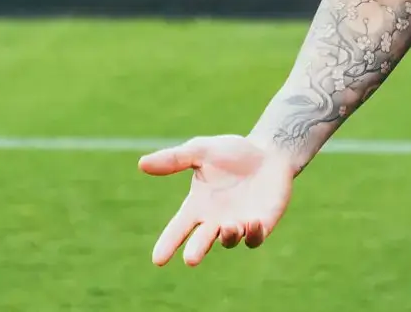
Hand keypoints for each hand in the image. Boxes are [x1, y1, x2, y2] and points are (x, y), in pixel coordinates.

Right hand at [140, 134, 297, 265]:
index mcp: (197, 206)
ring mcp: (238, 225)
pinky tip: (252, 223)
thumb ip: (175, 159)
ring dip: (228, 236)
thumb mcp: (201, 151)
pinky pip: (255, 238)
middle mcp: (215, 220)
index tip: (158, 259)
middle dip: (197, 250)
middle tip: (191, 259)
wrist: (269, 152)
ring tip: (228, 226)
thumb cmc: (232, 152)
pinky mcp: (261, 225)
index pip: (178, 229)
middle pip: (202, 242)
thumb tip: (141, 163)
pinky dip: (253, 234)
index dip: (168, 244)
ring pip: (229, 241)